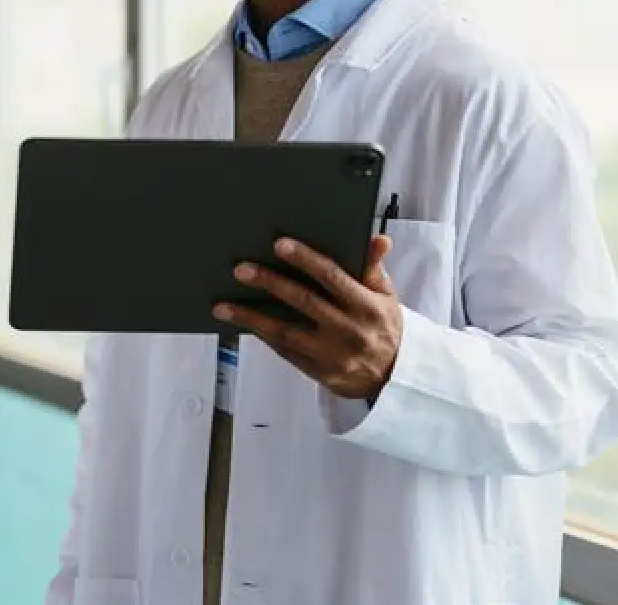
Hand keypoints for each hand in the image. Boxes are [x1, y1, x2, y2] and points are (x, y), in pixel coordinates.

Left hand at [214, 235, 402, 402]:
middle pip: (303, 301)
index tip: (280, 244)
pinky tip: (242, 322)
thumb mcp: (386, 296)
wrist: (395, 377)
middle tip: (241, 269)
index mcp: (367, 306)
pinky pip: (284, 351)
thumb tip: (378, 239)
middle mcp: (348, 330)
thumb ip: (373, 267)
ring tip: (223, 306)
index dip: (306, 259)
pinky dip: (262, 335)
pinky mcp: (318, 371)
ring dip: (251, 317)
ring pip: (285, 332)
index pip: (333, 277)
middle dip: (270, 283)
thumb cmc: (384, 326)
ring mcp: (331, 354)